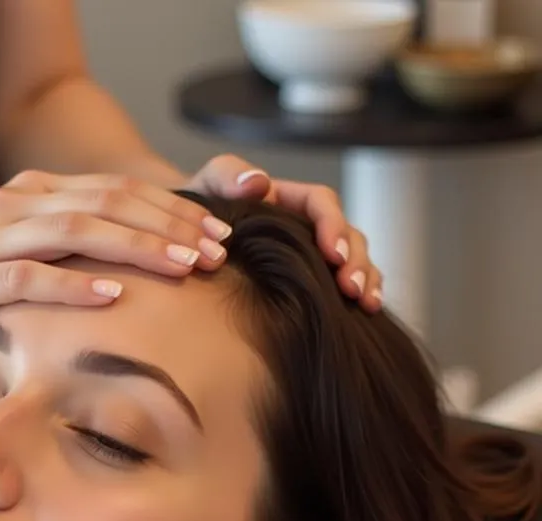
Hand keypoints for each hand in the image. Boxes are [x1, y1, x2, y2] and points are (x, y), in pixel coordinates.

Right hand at [0, 169, 236, 358]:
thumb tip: (119, 272)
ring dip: (135, 246)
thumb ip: (55, 250)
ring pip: (75, 231)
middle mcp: (14, 206)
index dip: (169, 210)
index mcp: (29, 195)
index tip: (216, 235)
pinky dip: (73, 285)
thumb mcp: (6, 253)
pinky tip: (112, 296)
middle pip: (106, 203)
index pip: (113, 192)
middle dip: (168, 225)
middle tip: (218, 251)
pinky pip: (27, 276)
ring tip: (184, 266)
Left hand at [189, 155, 383, 312]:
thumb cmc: (197, 212)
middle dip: (354, 260)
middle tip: (351, 287)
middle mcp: (305, 226)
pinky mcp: (309, 281)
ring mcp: (310, 255)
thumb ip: (227, 175)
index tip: (331, 252)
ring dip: (364, 279)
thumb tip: (258, 182)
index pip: (321, 203)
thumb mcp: (208, 185)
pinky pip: (341, 285)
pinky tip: (365, 313)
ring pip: (352, 260)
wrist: (187, 243)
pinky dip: (359, 293)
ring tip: (365, 302)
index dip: (332, 224)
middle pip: (346, 235)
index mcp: (287, 200)